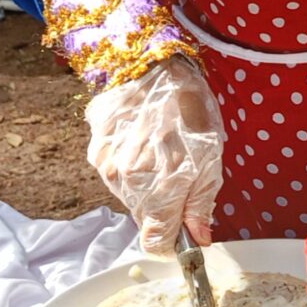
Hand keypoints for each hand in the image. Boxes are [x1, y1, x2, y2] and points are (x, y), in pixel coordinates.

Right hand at [83, 57, 224, 253]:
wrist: (153, 63)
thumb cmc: (189, 108)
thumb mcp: (211, 158)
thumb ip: (201, 203)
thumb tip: (199, 238)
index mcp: (158, 188)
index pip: (155, 242)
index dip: (171, 242)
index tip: (182, 232)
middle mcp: (125, 182)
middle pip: (144, 217)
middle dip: (163, 206)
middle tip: (179, 173)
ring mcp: (105, 165)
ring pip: (129, 194)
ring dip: (146, 183)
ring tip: (161, 149)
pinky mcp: (95, 148)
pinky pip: (114, 171)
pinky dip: (129, 163)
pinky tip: (142, 138)